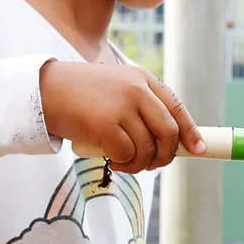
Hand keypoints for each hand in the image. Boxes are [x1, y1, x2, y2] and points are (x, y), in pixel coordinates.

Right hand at [40, 60, 204, 171]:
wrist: (45, 91)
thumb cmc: (81, 94)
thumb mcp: (116, 87)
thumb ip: (141, 104)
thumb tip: (168, 139)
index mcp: (142, 79)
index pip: (177, 107)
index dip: (190, 131)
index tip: (197, 149)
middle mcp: (137, 90)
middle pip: (168, 132)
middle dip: (166, 155)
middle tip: (154, 165)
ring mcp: (122, 107)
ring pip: (149, 147)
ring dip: (142, 164)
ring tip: (127, 163)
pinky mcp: (106, 126)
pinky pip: (128, 154)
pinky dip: (125, 164)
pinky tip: (116, 162)